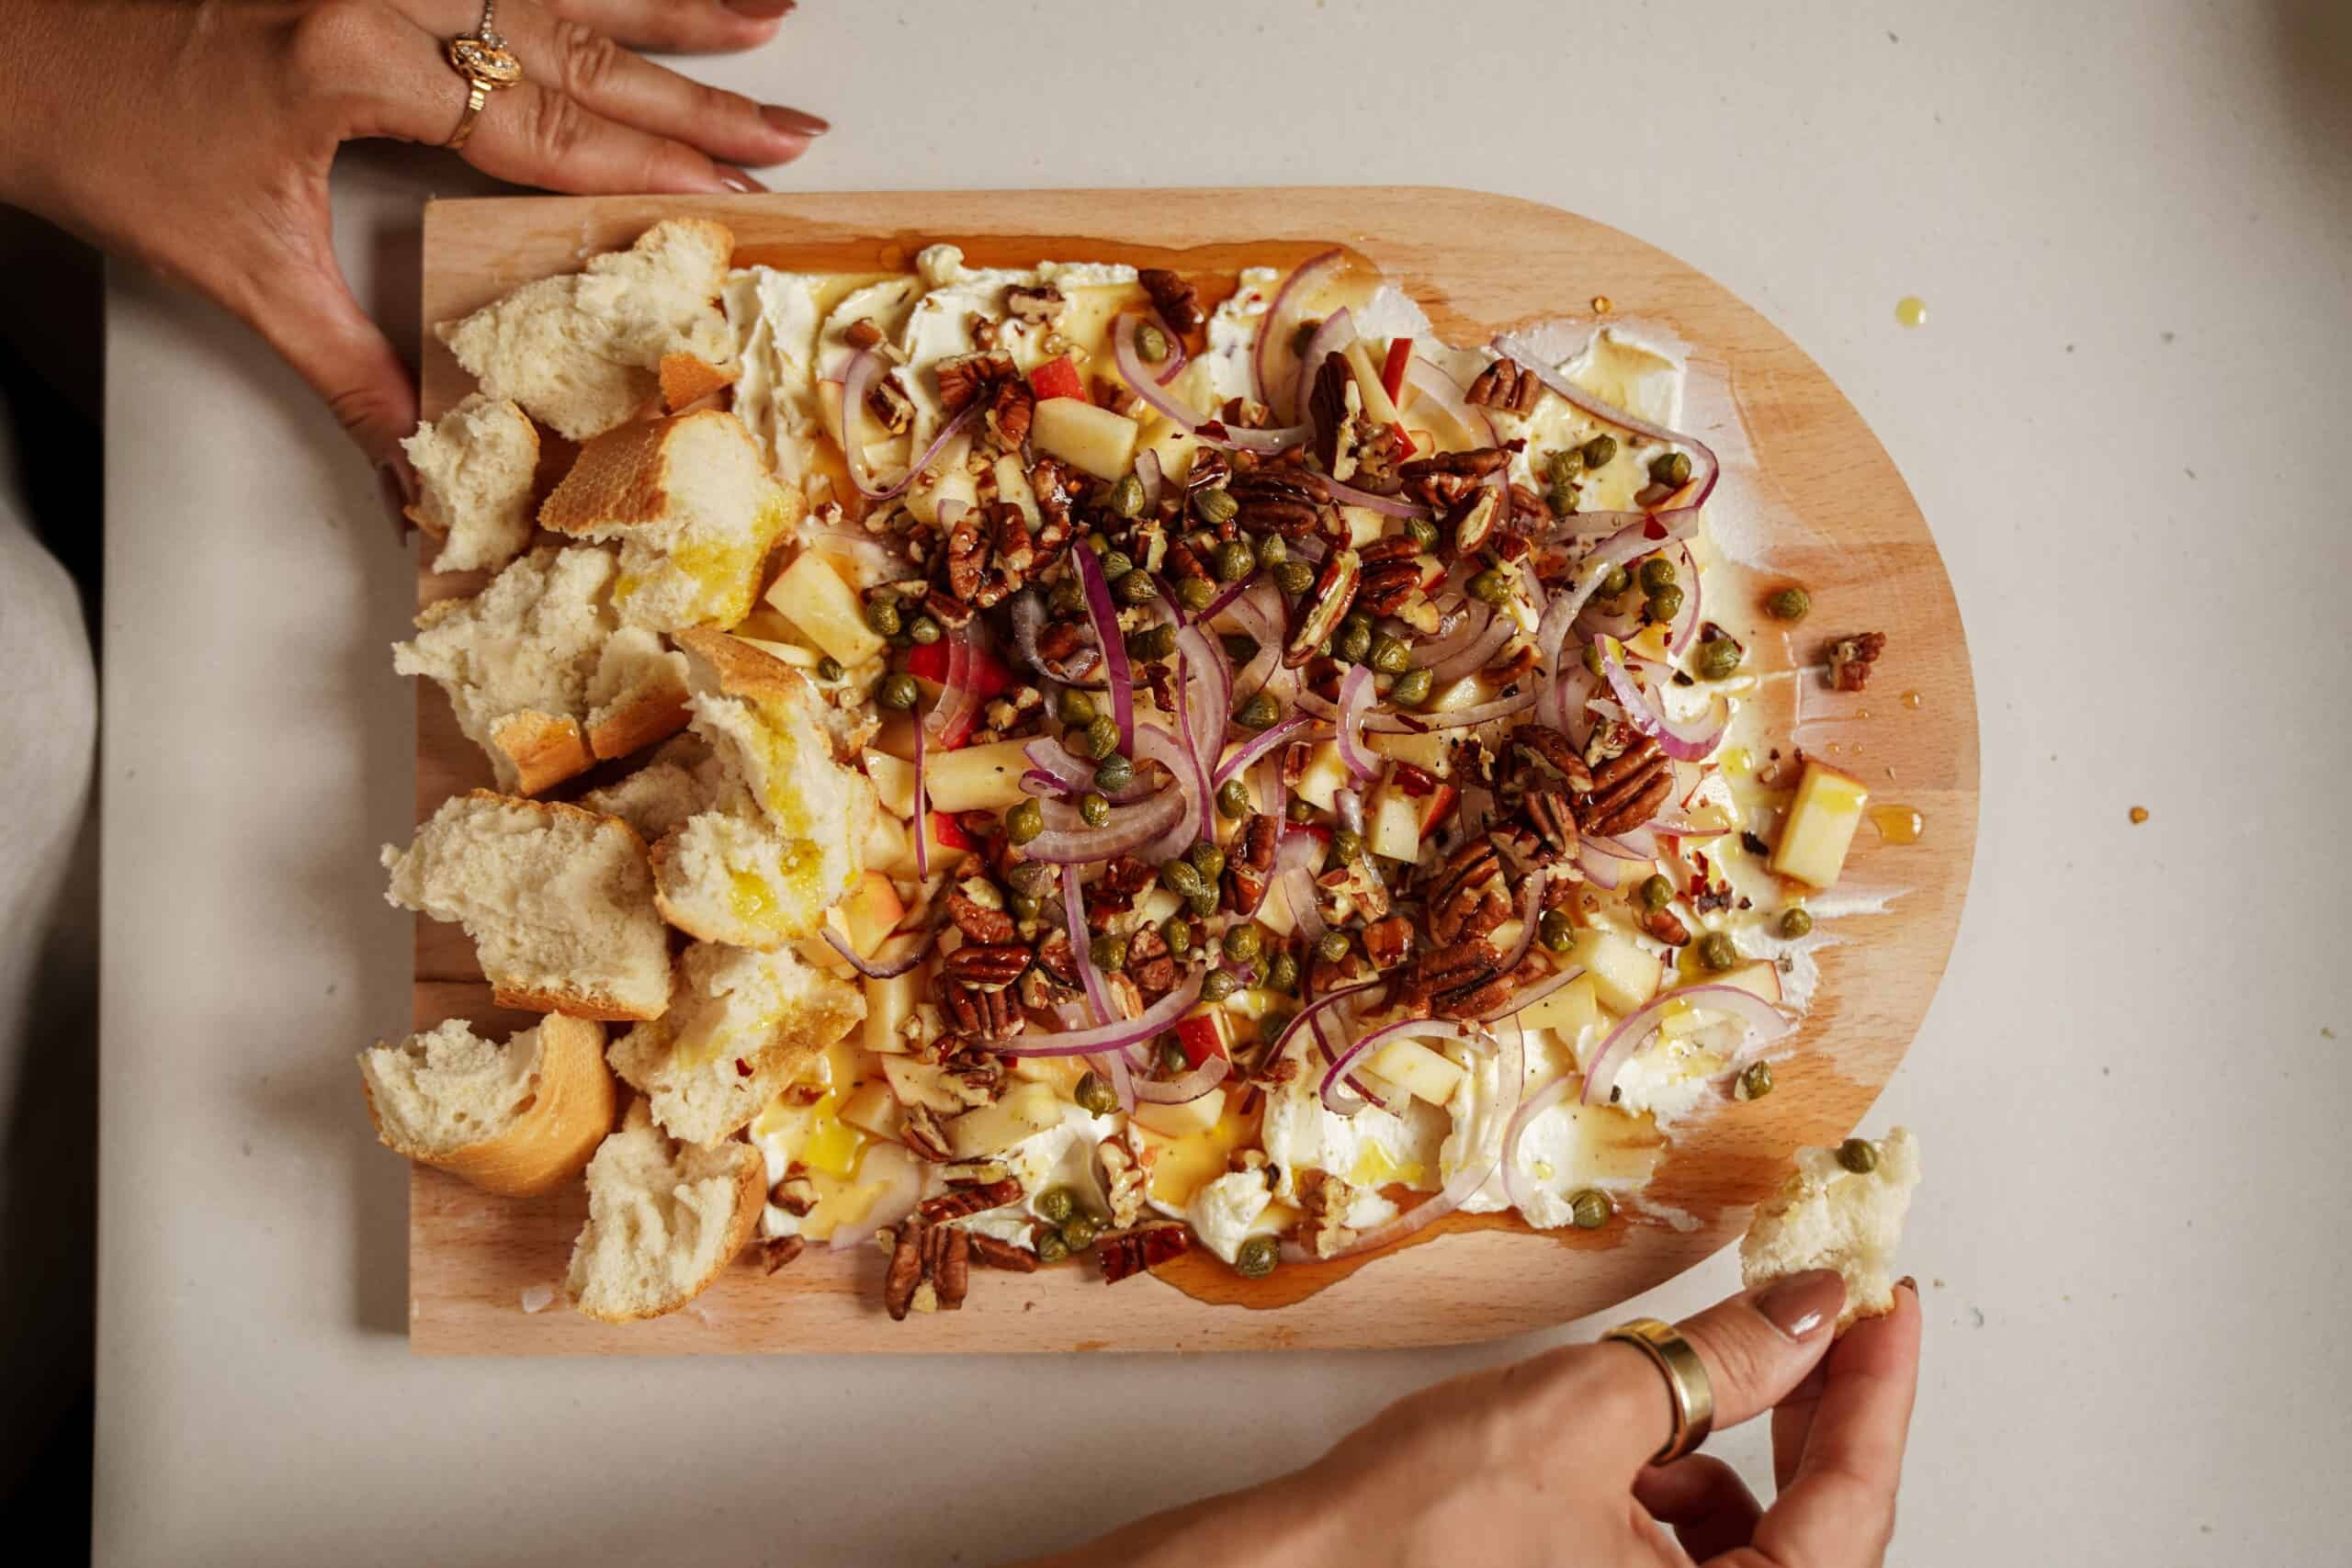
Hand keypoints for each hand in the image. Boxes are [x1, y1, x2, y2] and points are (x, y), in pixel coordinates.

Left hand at [0, 0, 819, 511]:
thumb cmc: (89, 136)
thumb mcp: (230, 263)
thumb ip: (342, 358)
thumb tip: (414, 454)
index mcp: (350, 63)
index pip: (540, 123)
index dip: (649, 166)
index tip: (738, 191)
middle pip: (572, 42)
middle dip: (695, 91)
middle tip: (792, 123)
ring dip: (667, 5)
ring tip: (767, 11)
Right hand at [1028, 1272, 1921, 1567]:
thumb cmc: (1411, 1532)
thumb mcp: (1589, 1412)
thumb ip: (1722, 1361)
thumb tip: (1806, 1313)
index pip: (1853, 1509)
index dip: (1877, 1390)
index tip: (1885, 1304)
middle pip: (1816, 1538)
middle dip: (1812, 1417)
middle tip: (1818, 1316)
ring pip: (1747, 1551)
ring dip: (1730, 1462)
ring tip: (1668, 1392)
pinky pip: (1683, 1566)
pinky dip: (1673, 1497)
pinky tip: (1623, 1452)